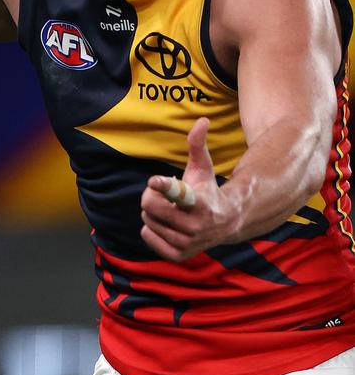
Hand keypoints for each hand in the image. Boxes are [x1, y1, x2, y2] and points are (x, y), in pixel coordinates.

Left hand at [140, 118, 231, 259]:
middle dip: (151, 196)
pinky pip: (147, 236)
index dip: (164, 186)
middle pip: (148, 205)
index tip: (154, 181)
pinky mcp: (180, 255)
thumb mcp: (202, 167)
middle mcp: (195, 226)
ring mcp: (187, 243)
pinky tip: (166, 224)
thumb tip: (201, 119)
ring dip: (154, 213)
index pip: (176, 193)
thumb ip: (198, 144)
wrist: (226, 223)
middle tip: (162, 195)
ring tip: (171, 211)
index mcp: (199, 202)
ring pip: (147, 221)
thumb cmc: (207, 190)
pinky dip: (151, 229)